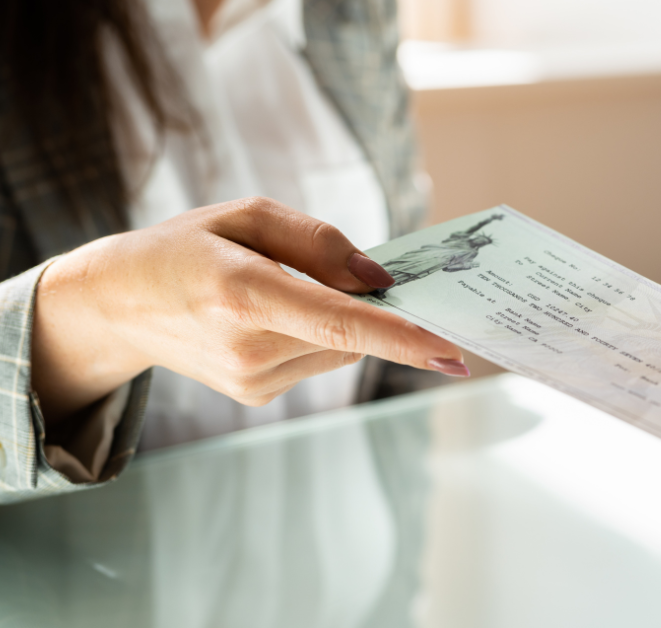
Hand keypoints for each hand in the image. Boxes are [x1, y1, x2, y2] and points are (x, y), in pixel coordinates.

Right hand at [33, 197, 466, 422]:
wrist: (116, 305)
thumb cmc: (184, 247)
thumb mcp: (245, 215)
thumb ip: (319, 241)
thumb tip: (380, 278)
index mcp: (242, 293)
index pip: (339, 322)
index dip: (401, 338)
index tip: (452, 353)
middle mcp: (248, 347)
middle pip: (351, 333)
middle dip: (369, 306)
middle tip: (345, 273)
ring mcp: (251, 380)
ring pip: (340, 348)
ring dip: (336, 320)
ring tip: (277, 291)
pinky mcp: (255, 395)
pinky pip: (317, 359)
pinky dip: (313, 336)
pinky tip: (268, 318)